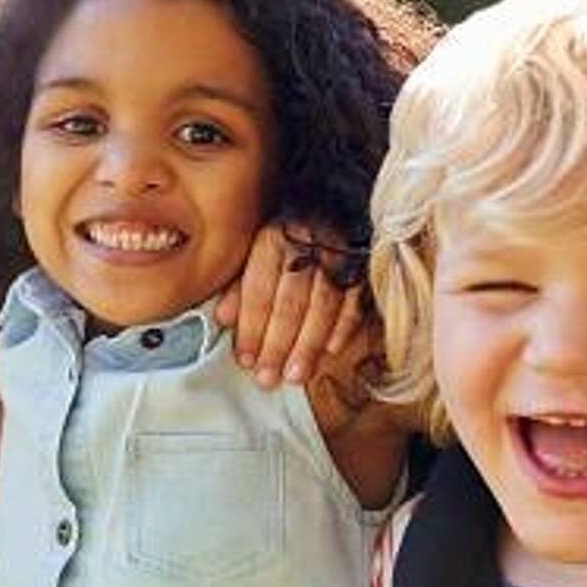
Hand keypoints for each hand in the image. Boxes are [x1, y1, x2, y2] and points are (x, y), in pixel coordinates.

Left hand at [214, 222, 362, 387]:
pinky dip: (344, 328)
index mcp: (273, 236)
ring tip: (295, 375)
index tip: (246, 359)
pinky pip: (355, 300)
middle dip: (278, 344)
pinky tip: (330, 353)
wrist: (331, 209)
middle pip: (291, 301)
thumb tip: (223, 319)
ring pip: (324, 305)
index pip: (260, 288)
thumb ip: (239, 286)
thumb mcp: (253, 253)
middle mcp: (307, 242)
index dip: (252, 327)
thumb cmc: (283, 239)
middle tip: (268, 377)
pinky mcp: (363, 266)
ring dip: (308, 345)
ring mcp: (338, 254)